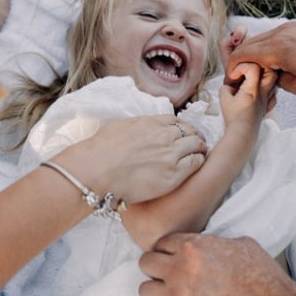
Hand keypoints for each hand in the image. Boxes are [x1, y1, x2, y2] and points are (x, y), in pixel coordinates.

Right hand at [54, 115, 206, 204]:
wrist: (95, 171)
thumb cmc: (99, 151)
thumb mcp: (116, 126)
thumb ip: (133, 126)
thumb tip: (134, 129)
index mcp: (149, 123)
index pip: (175, 120)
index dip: (182, 127)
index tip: (184, 132)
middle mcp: (163, 135)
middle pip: (189, 131)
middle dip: (195, 136)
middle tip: (197, 143)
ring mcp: (170, 154)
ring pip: (197, 145)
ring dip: (200, 148)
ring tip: (200, 153)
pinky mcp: (172, 174)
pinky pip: (195, 163)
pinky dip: (198, 161)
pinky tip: (196, 165)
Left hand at [139, 234, 295, 295]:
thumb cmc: (266, 285)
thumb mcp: (244, 246)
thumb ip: (217, 243)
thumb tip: (210, 245)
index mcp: (195, 247)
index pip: (162, 242)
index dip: (167, 251)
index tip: (170, 259)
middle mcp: (180, 269)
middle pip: (146, 263)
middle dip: (156, 269)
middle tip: (166, 277)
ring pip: (144, 290)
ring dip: (156, 293)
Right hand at [219, 62, 276, 131]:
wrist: (242, 134)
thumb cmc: (233, 117)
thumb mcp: (223, 98)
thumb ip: (225, 87)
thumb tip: (230, 86)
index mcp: (253, 89)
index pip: (253, 68)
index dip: (241, 67)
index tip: (233, 77)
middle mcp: (263, 93)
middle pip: (270, 71)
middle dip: (258, 68)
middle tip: (246, 72)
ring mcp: (266, 101)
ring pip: (274, 83)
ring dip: (263, 78)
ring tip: (251, 81)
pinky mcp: (266, 108)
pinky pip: (273, 95)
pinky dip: (268, 91)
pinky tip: (258, 93)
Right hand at [225, 20, 295, 99]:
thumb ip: (284, 84)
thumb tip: (274, 78)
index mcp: (279, 48)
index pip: (241, 55)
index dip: (232, 70)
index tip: (234, 84)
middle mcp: (282, 32)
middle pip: (248, 44)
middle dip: (242, 63)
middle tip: (246, 82)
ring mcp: (293, 26)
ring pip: (263, 40)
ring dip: (258, 56)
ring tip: (267, 75)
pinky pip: (278, 36)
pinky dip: (272, 49)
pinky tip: (283, 64)